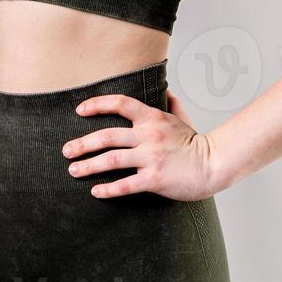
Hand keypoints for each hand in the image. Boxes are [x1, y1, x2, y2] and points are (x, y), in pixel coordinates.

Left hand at [61, 86, 220, 201]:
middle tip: (66, 150)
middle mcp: (149, 135)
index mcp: (152, 118)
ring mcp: (151, 157)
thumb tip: (165, 90)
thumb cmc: (196, 143)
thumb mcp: (183, 118)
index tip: (79, 111)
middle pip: (107, 136)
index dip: (97, 104)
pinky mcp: (155, 179)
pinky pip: (125, 184)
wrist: (215, 165)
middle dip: (82, 144)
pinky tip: (95, 191)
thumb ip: (170, 104)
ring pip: (111, 160)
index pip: (120, 103)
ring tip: (74, 170)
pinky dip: (108, 189)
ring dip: (88, 166)